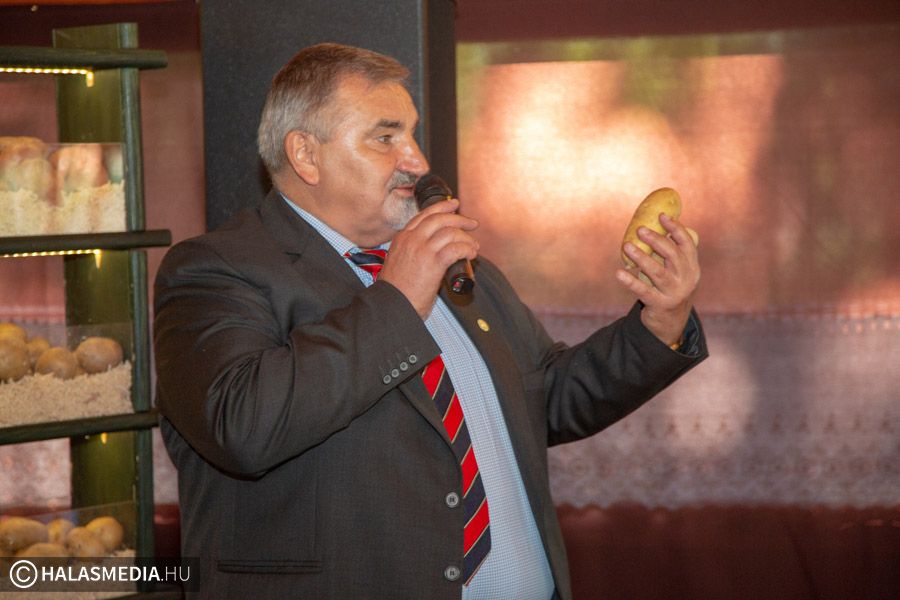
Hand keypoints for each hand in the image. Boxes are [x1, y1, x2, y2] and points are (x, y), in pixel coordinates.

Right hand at [380, 198, 478, 318]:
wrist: (392, 305)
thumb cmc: (396, 290)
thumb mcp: (398, 262)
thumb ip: (411, 252)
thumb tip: (432, 252)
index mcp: (402, 238)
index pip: (424, 215)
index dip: (442, 207)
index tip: (453, 205)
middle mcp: (412, 239)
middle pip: (440, 218)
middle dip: (460, 218)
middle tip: (472, 223)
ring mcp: (422, 250)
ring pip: (450, 232)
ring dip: (467, 238)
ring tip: (474, 247)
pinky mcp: (434, 263)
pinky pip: (456, 248)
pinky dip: (467, 249)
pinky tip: (471, 255)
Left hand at [616, 213, 699, 346]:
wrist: (672, 322)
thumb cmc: (670, 288)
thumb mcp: (677, 272)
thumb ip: (670, 253)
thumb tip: (653, 225)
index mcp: (692, 267)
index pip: (687, 243)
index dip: (675, 228)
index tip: (661, 216)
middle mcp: (686, 279)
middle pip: (673, 255)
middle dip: (656, 240)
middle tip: (640, 230)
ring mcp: (674, 293)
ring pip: (657, 272)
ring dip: (641, 258)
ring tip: (626, 246)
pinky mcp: (660, 305)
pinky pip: (643, 291)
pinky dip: (630, 282)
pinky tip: (619, 273)